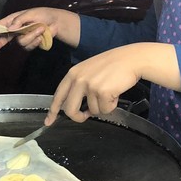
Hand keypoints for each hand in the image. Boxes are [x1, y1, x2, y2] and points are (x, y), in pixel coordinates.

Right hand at [0, 7, 80, 51]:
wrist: (56, 22)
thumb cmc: (43, 14)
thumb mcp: (31, 13)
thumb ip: (19, 20)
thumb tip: (10, 29)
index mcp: (15, 19)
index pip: (3, 24)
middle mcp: (17, 29)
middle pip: (7, 37)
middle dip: (4, 41)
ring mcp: (23, 37)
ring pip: (21, 42)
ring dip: (32, 36)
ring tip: (41, 28)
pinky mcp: (30, 44)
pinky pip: (29, 47)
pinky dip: (36, 41)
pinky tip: (41, 36)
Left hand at [45, 42, 180, 124]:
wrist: (132, 59)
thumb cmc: (113, 65)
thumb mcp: (90, 71)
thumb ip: (81, 86)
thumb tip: (81, 109)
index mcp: (73, 73)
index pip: (58, 95)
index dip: (53, 110)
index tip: (48, 122)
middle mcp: (78, 79)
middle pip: (70, 109)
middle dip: (78, 117)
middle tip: (86, 117)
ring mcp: (89, 85)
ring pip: (92, 111)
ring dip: (102, 107)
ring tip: (110, 92)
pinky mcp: (102, 92)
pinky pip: (105, 110)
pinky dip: (112, 106)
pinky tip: (116, 93)